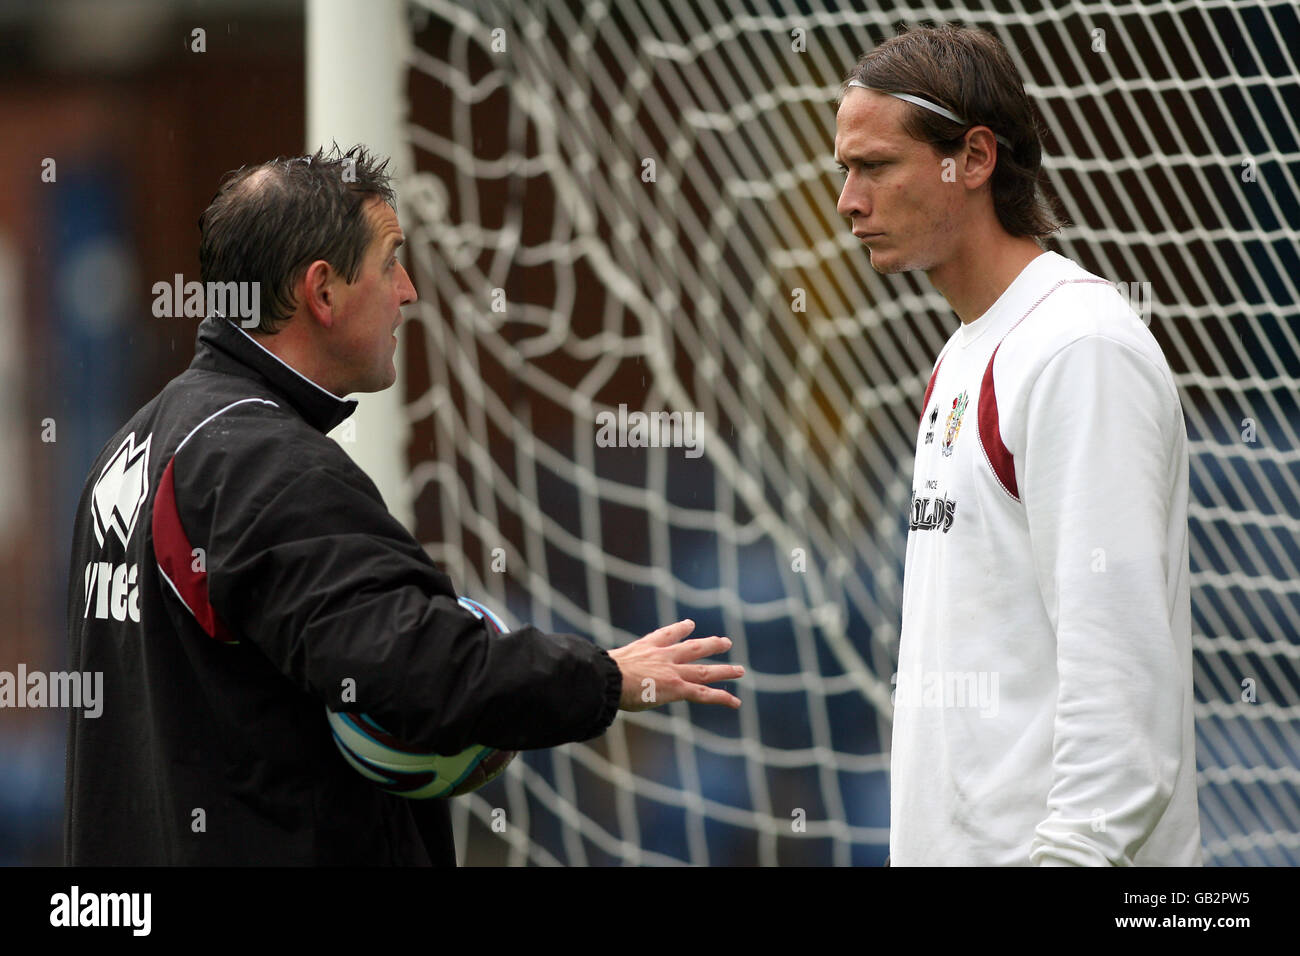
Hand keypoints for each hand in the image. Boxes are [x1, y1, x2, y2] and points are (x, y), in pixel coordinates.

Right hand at [608, 620, 743, 710]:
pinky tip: (735, 701)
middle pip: (692, 648)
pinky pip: (703, 693)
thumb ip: (608, 667)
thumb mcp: (603, 664)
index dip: (680, 629)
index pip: (666, 635)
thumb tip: (591, 672)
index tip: (690, 625)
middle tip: (725, 642)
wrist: (607, 677)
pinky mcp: (676, 688)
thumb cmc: (600, 673)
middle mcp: (662, 656)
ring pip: (704, 670)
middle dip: (709, 645)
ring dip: (724, 670)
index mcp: (645, 647)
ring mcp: (672, 671)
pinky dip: (721, 698)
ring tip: (740, 670)